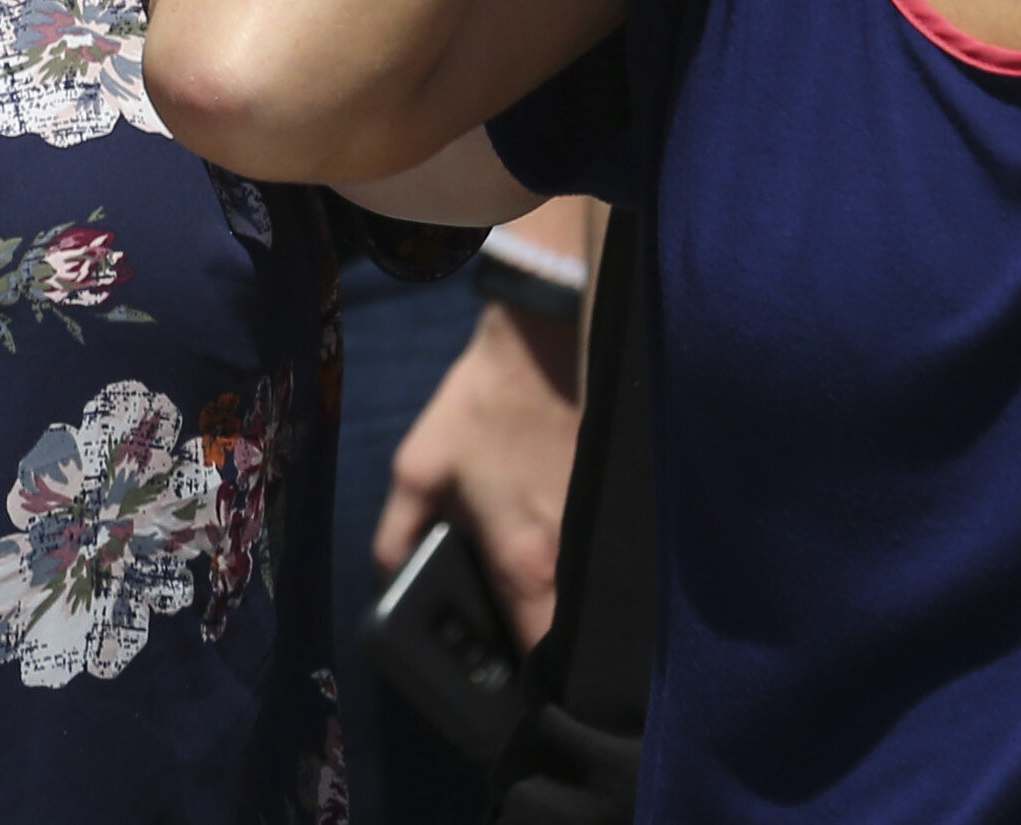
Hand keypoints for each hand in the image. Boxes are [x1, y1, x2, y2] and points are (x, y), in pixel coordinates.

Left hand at [375, 298, 583, 652]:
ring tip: (547, 604)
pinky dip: (598, 569)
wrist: (551, 336)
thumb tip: (391, 580)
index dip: (526, 682)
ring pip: (599, 598)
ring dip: (580, 610)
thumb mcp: (418, 466)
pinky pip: (615, 559)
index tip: (511, 685)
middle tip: (527, 649)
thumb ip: (399, 534)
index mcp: (525, 563)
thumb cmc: (484, 404)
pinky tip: (578, 556)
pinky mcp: (629, 504)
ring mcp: (611, 533)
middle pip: (577, 635)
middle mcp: (577, 560)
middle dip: (555, 652)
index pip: (538, 655)